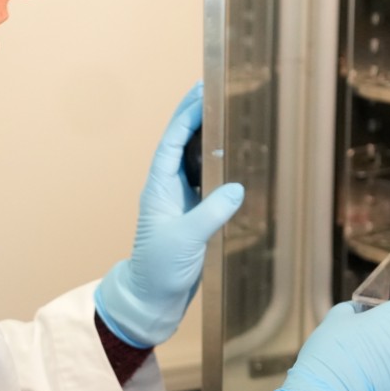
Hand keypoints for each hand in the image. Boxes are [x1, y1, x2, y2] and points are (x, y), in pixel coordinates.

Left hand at [94, 84, 244, 347]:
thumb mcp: (186, 239)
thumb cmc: (160, 268)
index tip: (202, 92)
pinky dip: (219, 166)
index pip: (173, 142)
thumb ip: (211, 212)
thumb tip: (237, 187)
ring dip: (209, 139)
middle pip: (183, 144)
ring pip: (195, 161)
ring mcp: (180, 201)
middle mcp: (168, 188)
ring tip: (229, 115)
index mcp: (159, 187)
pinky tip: (234, 158)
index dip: (187, 115)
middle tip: (218, 92)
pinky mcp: (193, 215)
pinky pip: (206, 181)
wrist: (152, 298)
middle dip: (197, 117)